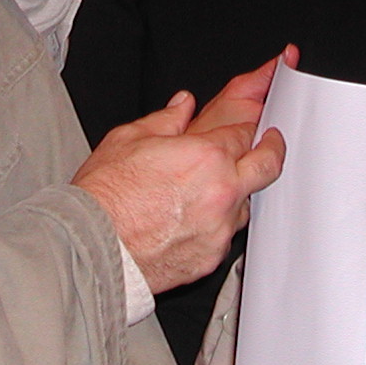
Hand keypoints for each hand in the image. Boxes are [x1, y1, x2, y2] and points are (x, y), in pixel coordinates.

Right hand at [72, 57, 287, 293]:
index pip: (244, 133)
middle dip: (271, 150)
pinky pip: (226, 235)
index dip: (246, 126)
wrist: (94, 247)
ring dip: (238, 193)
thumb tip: (181, 106)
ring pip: (246, 204)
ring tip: (213, 189)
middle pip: (267, 165)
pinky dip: (216, 225)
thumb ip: (165, 120)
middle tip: (270, 143)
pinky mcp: (212, 257)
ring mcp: (220, 228)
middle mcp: (222, 192)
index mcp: (206, 156)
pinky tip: (193, 220)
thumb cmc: (105, 197)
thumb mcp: (129, 139)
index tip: (249, 125)